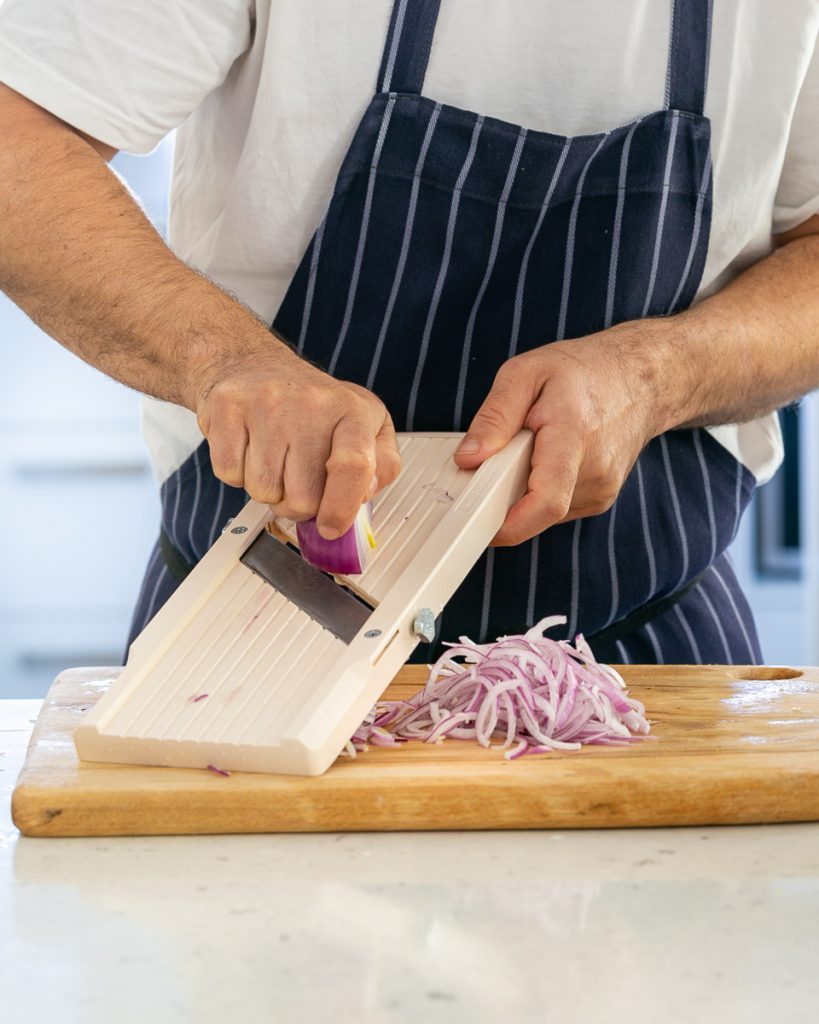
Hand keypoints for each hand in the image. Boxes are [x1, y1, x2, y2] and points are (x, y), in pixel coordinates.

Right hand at [193, 341, 400, 538]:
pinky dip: (237, 474)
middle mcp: (311, 403)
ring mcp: (267, 403)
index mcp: (352, 411)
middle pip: (302, 497)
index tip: (330, 527)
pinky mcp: (227, 407)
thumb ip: (381, 466)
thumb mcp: (367, 427)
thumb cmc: (313, 405)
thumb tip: (363, 495)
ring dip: (267, 489)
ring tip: (273, 458)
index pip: (354, 466)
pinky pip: (230, 474)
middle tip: (297, 479)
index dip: (341, 508)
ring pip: (263, 491)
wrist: (253, 364)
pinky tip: (249, 448)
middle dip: (297, 504)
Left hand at [453, 322, 667, 545]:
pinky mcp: (600, 499)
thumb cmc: (584, 372)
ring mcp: (601, 489)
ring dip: (523, 488)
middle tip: (502, 455)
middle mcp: (594, 470)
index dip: (509, 525)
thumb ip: (494, 417)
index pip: (545, 500)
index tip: (480, 525)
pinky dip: (540, 488)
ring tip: (535, 447)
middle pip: (533, 507)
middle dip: (505, 490)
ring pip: (541, 510)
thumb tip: (468, 459)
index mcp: (573, 436)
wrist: (642, 379)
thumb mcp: (526, 373)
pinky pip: (554, 507)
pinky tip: (550, 458)